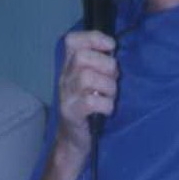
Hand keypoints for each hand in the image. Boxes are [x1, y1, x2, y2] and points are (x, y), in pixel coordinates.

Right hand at [55, 30, 117, 155]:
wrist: (73, 141)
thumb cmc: (88, 109)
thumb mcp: (91, 83)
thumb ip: (99, 66)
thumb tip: (114, 53)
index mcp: (69, 68)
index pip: (72, 41)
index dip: (93, 38)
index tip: (111, 46)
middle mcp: (64, 79)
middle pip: (81, 57)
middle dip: (105, 64)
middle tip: (114, 78)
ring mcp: (66, 96)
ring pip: (86, 78)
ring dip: (108, 86)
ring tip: (110, 96)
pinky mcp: (71, 113)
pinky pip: (90, 101)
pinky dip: (106, 104)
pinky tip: (107, 109)